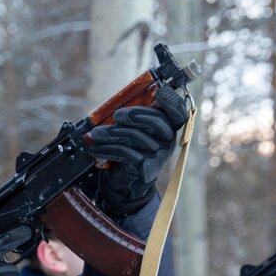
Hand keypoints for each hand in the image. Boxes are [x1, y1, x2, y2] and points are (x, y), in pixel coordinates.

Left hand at [88, 84, 188, 216]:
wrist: (126, 183)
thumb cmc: (131, 151)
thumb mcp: (135, 133)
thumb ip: (134, 118)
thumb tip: (116, 105)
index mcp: (168, 130)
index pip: (179, 114)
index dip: (173, 102)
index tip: (160, 92)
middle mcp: (168, 142)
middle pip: (157, 122)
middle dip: (134, 115)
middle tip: (117, 116)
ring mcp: (158, 156)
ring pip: (136, 137)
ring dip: (112, 133)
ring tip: (96, 134)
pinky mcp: (146, 169)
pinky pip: (125, 153)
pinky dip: (107, 148)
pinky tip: (96, 148)